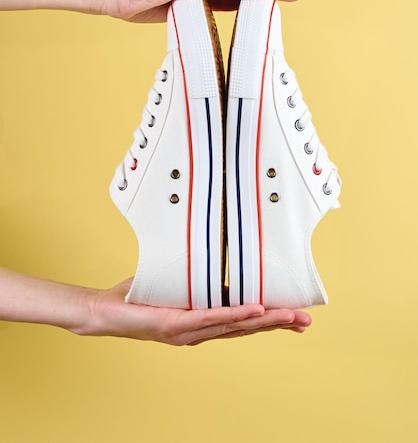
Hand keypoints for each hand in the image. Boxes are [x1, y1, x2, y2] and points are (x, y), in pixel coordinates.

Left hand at [85, 278, 311, 345]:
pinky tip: (254, 310)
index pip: (243, 323)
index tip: (297, 319)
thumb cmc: (138, 297)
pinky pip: (209, 318)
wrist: (105, 312)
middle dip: (278, 324)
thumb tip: (210, 247)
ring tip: (290, 316)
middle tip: (306, 320)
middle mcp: (200, 332)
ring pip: (234, 325)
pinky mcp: (175, 324)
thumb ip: (193, 274)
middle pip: (246, 328)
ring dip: (265, 320)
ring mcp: (188, 331)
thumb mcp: (174, 283)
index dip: (271, 322)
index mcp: (203, 323)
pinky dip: (234, 314)